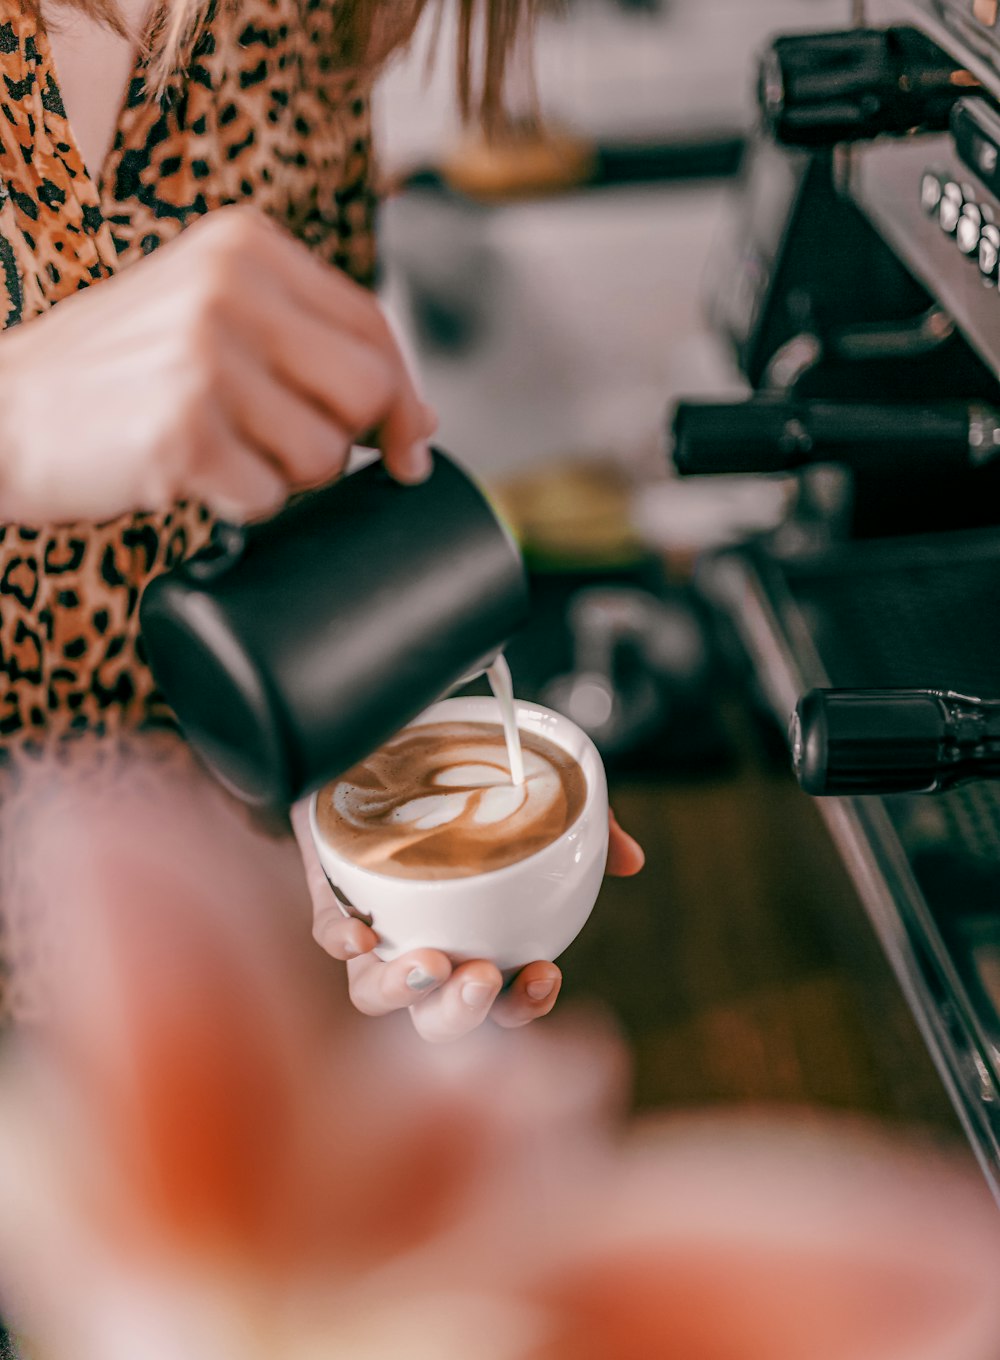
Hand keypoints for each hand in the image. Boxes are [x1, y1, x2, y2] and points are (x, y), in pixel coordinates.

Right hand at [0, 206, 435, 524]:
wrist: (0, 410)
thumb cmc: (113, 374)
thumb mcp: (208, 317)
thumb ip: (306, 346)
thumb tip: (419, 419)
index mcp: (245, 245)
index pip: (372, 325)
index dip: (401, 394)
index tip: (406, 441)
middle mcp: (230, 288)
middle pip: (368, 390)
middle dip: (348, 441)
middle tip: (291, 451)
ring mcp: (205, 357)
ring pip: (325, 454)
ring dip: (287, 478)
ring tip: (223, 452)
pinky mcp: (185, 431)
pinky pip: (270, 498)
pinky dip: (241, 505)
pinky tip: (193, 474)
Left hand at [293, 803, 643, 1042]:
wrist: (377, 744)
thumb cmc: (459, 789)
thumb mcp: (532, 802)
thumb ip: (581, 832)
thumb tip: (632, 861)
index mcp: (472, 938)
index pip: (499, 1001)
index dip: (523, 1008)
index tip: (545, 974)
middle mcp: (419, 945)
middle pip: (435, 1018)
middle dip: (462, 1015)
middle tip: (481, 977)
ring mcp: (370, 928)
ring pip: (372, 994)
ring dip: (403, 993)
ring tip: (431, 965)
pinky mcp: (327, 895)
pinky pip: (324, 933)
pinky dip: (340, 941)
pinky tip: (358, 933)